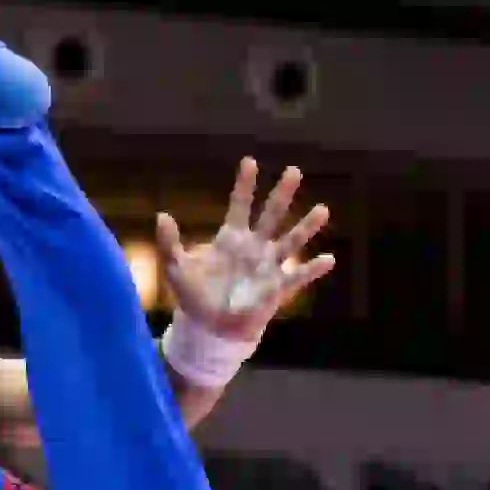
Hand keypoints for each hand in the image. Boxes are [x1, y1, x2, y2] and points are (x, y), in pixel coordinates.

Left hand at [156, 157, 336, 343]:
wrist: (210, 328)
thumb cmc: (195, 296)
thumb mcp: (177, 269)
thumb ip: (169, 243)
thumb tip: (161, 215)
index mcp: (231, 238)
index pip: (240, 205)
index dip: (244, 185)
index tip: (249, 162)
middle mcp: (254, 246)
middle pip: (271, 214)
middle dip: (282, 194)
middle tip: (294, 171)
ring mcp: (268, 266)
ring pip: (291, 241)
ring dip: (306, 226)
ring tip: (323, 210)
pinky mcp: (277, 288)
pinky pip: (298, 277)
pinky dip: (313, 269)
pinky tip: (328, 259)